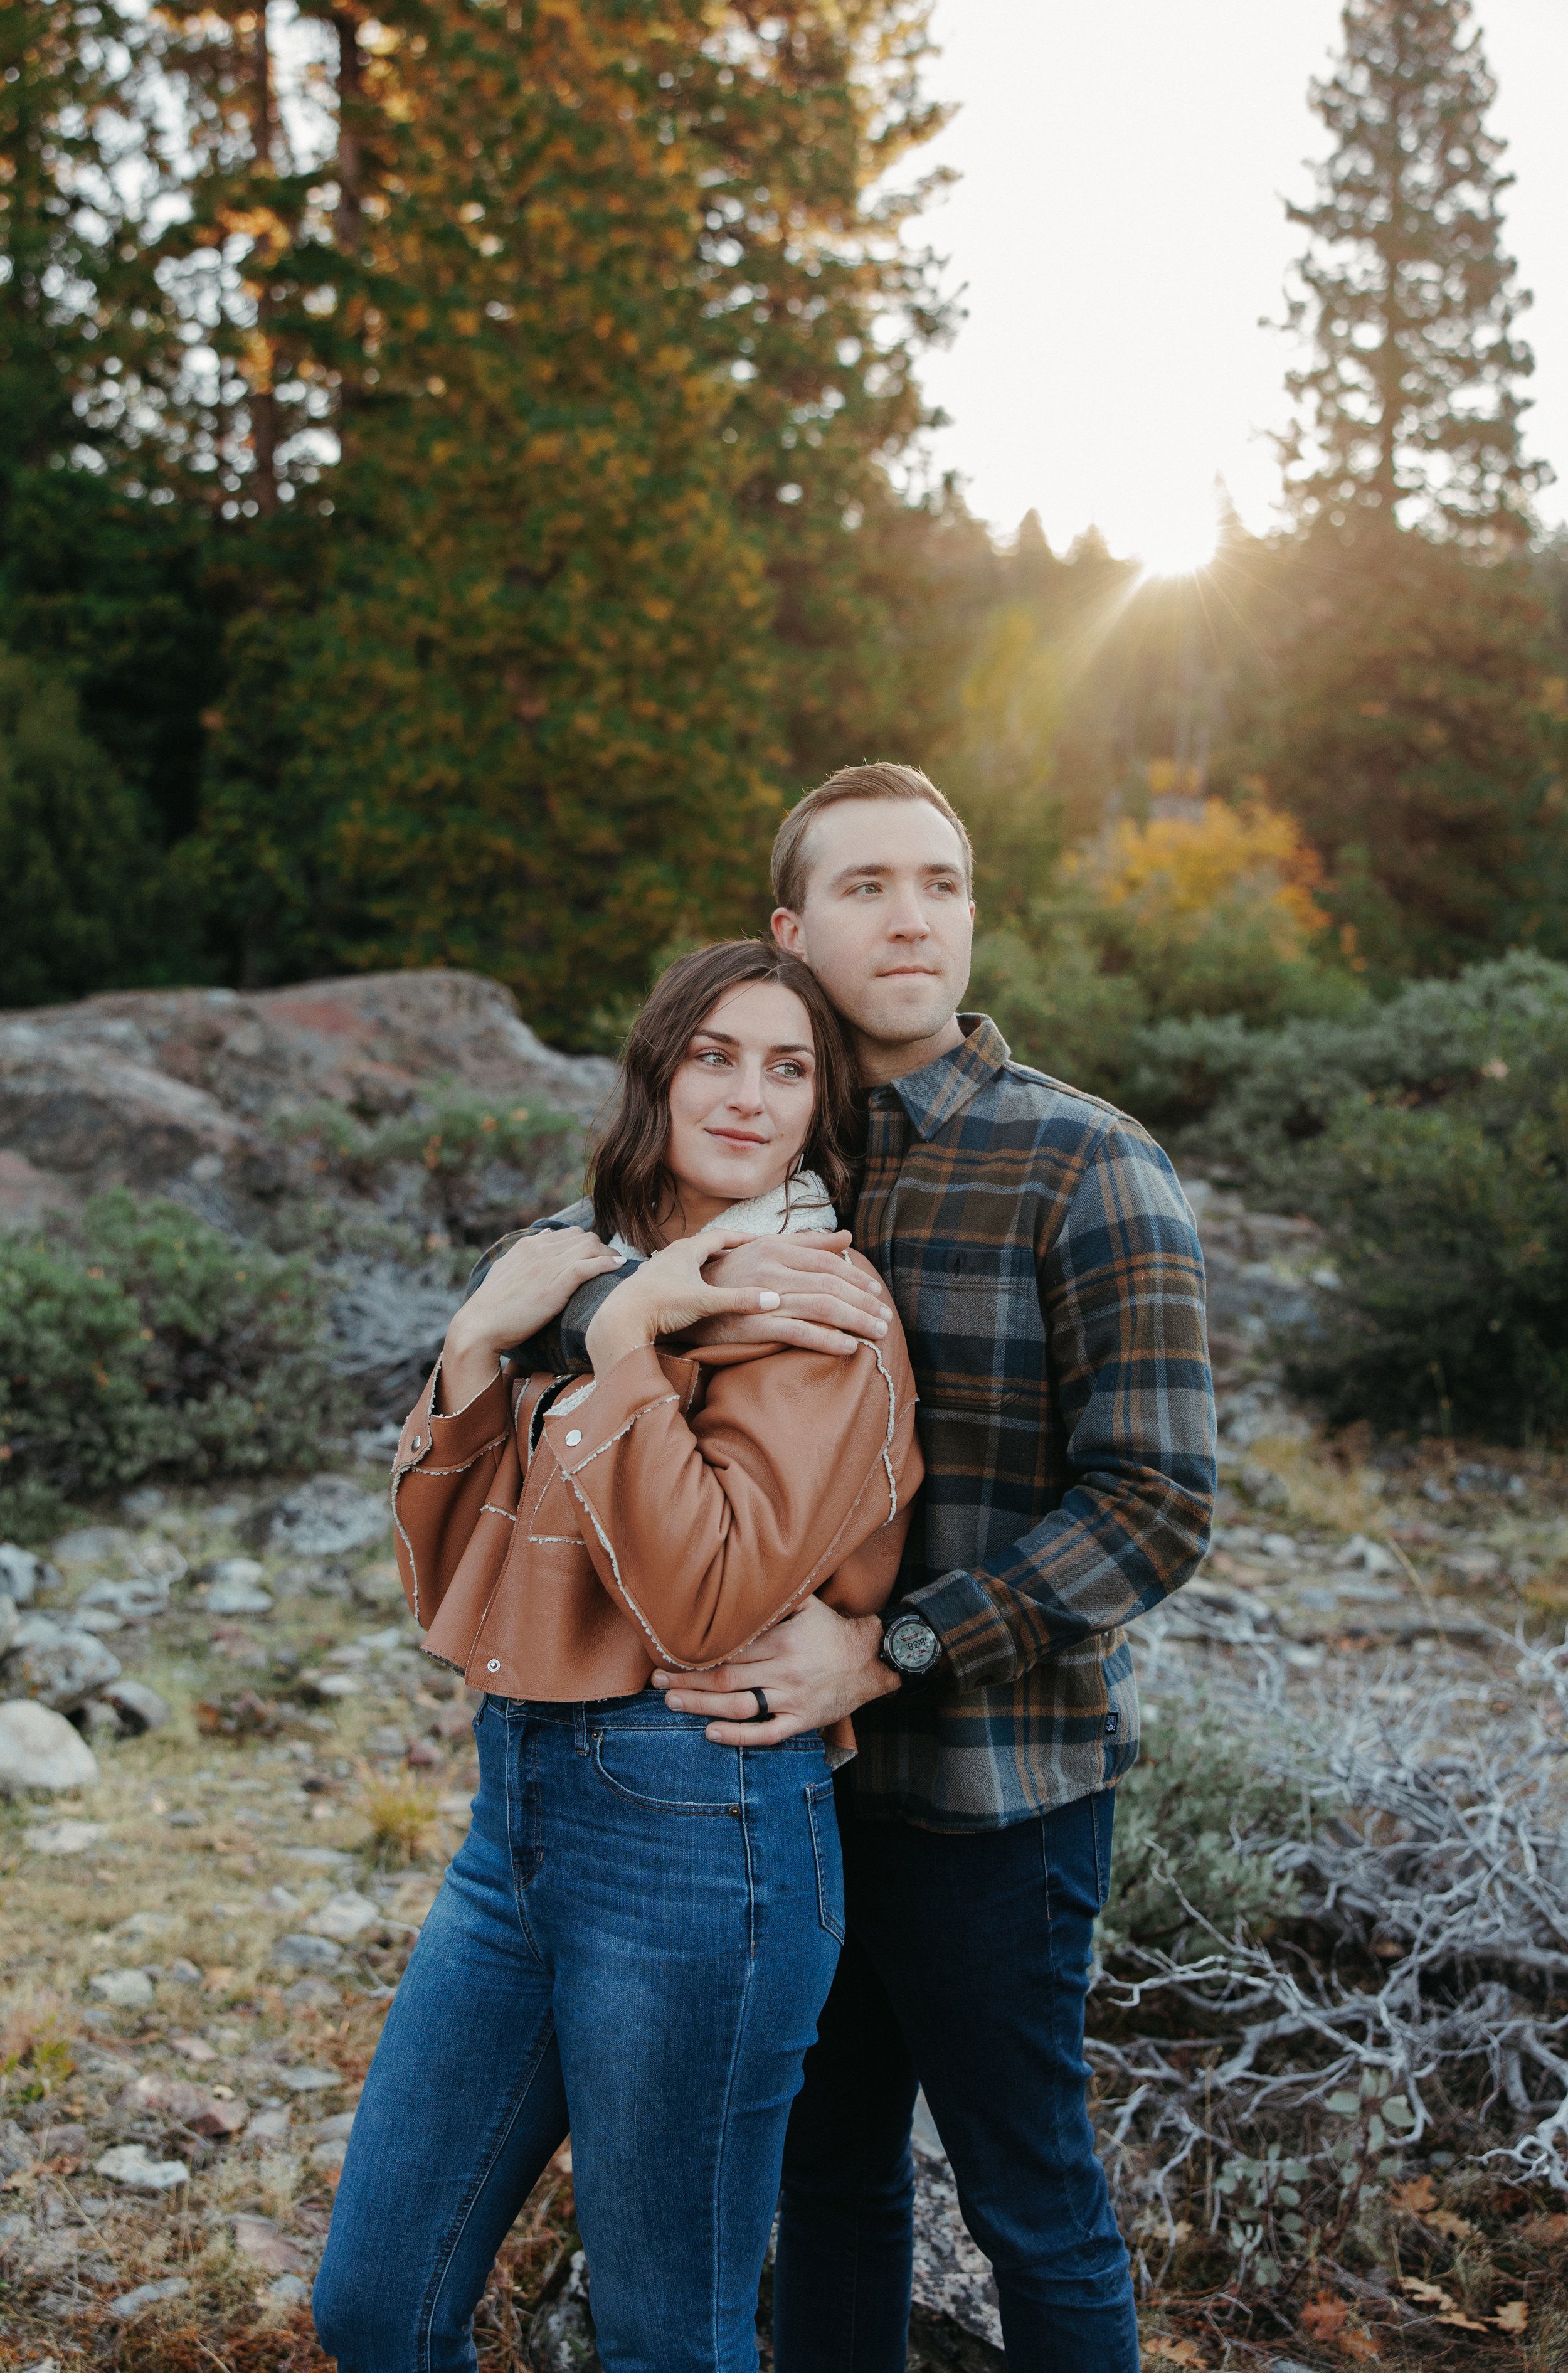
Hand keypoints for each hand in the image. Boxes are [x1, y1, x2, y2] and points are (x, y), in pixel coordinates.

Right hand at [441, 1227, 622, 1406]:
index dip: (589, 1244)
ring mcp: (546, 1267)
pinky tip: (618, 1266)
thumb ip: (526, 1253)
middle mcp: (539, 1250)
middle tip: (614, 1263)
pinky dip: (605, 1263)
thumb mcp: (507, 1269)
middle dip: (603, 1247)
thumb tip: (545, 1236)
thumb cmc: (494, 1305)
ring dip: (609, 1254)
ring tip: (620, 1266)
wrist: (480, 1326)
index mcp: (529, 1246)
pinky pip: (586, 1267)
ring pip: (589, 1247)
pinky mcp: (553, 1287)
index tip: (599, 1257)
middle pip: (584, 1237)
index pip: (570, 1234)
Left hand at [584, 1229, 782, 1374]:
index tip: (760, 1240)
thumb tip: (773, 1299)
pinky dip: (690, 1275)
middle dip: (725, 1248)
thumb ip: (739, 1300)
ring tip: (720, 1270)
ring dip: (705, 1262)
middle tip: (744, 1254)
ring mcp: (657, 1266)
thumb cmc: (661, 1305)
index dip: (742, 1238)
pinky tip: (691, 1287)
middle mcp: (670, 1253)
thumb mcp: (705, 1302)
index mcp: (686, 1250)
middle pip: (704, 1245)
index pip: (721, 1236)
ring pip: (687, 1258)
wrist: (620, 1319)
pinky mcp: (648, 1282)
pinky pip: (675, 1271)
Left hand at [653, 1594, 898, 1744]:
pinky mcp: (802, 1720)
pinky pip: (766, 1733)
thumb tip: (740, 1577)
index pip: (729, 1649)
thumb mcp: (808, 1605)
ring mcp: (793, 1698)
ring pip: (739, 1706)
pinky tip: (711, 1734)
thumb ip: (776, 1598)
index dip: (696, 1654)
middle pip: (726, 1678)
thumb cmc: (832, 1631)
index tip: (670, 1654)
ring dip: (701, 1707)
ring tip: (672, 1704)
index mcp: (783, 1639)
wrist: (871, 1661)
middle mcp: (785, 1669)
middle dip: (687, 1681)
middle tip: (657, 1682)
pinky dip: (737, 1736)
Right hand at [679, 1231, 890, 1357]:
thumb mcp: (765, 1250)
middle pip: (831, 1284)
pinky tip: (848, 1348)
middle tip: (885, 1318)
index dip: (856, 1277)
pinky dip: (828, 1340)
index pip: (827, 1261)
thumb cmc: (728, 1276)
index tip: (877, 1292)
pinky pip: (800, 1332)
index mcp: (775, 1247)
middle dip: (864, 1302)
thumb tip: (846, 1237)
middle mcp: (772, 1268)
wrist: (683, 1303)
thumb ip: (807, 1243)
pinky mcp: (755, 1325)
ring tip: (876, 1333)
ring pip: (822, 1307)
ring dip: (855, 1321)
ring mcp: (763, 1297)